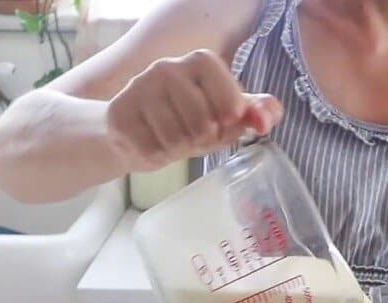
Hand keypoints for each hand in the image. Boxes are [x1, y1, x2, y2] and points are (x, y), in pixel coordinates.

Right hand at [106, 49, 282, 171]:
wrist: (131, 131)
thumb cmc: (186, 121)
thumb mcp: (225, 115)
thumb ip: (255, 112)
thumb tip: (266, 120)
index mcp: (199, 61)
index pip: (230, 92)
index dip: (231, 116)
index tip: (227, 121)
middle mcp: (167, 68)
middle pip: (203, 123)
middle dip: (204, 140)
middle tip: (194, 135)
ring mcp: (140, 89)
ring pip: (177, 139)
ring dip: (180, 150)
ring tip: (173, 140)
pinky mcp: (121, 115)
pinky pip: (154, 149)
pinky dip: (159, 156)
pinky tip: (153, 143)